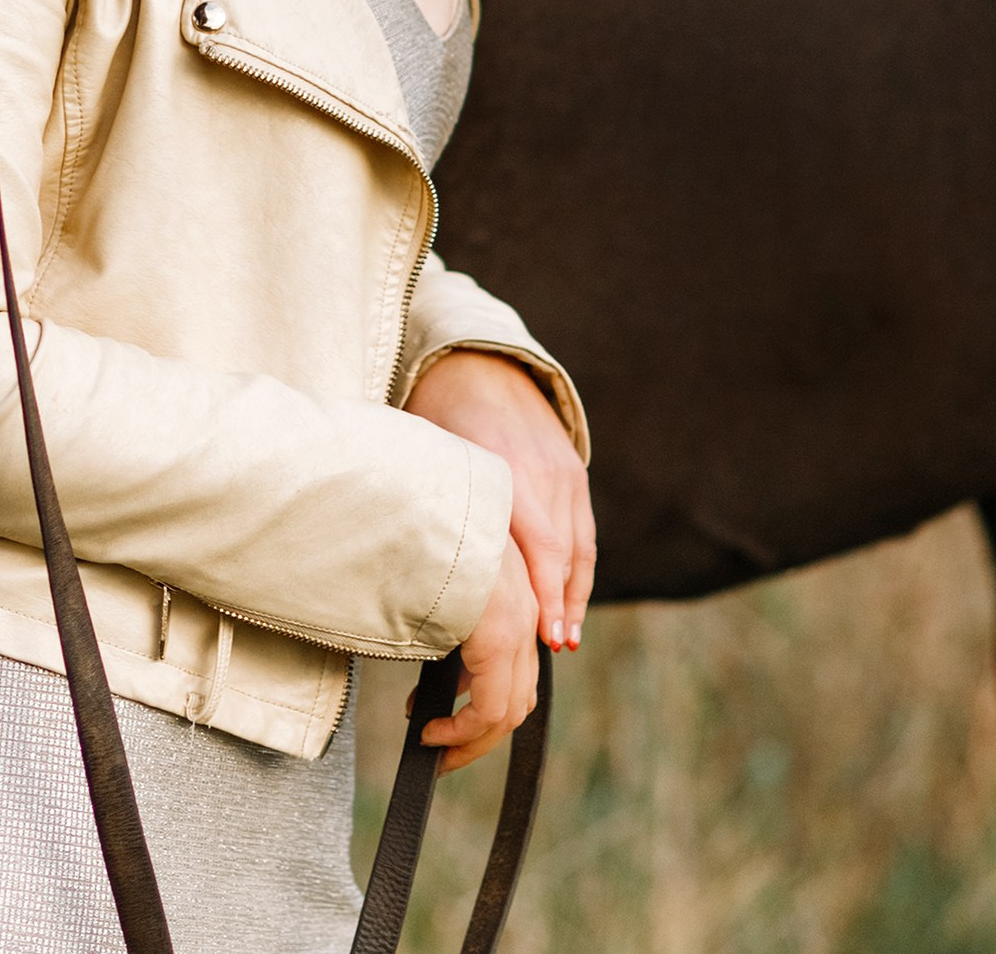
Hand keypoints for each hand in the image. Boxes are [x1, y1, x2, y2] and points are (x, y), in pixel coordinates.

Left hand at [404, 348, 594, 649]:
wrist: (478, 363)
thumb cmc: (438, 414)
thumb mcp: (433, 455)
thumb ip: (442, 508)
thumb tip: (428, 576)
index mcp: (503, 466)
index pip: (539, 542)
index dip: (543, 592)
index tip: (541, 636)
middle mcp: (541, 471)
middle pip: (560, 551)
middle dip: (558, 603)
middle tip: (551, 648)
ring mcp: (563, 470)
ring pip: (577, 545)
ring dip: (573, 594)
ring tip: (564, 638)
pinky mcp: (573, 471)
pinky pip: (583, 530)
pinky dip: (579, 569)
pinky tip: (571, 602)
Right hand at [420, 537, 538, 774]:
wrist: (417, 502)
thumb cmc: (417, 533)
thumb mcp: (441, 579)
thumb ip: (453, 620)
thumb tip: (438, 668)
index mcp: (512, 600)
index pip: (514, 677)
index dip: (480, 710)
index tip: (441, 724)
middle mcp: (523, 616)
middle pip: (515, 701)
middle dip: (477, 734)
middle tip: (440, 748)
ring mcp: (515, 627)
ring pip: (506, 713)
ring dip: (468, 740)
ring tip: (432, 748)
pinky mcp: (498, 637)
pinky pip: (489, 709)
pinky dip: (461, 731)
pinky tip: (430, 732)